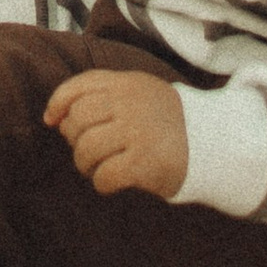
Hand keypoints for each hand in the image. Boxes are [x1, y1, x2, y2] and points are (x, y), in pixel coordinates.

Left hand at [45, 67, 188, 199]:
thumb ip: (103, 97)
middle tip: (86, 151)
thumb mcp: (140, 95)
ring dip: (84, 163)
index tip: (51, 120)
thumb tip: (56, 118)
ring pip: (87, 147)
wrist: (214, 144)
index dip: (58, 102)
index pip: (80, 85)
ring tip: (96, 168)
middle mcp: (132, 103)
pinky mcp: (146, 162)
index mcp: (128, 83)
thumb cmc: (166, 123)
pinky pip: (105, 175)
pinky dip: (101, 182)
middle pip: (79, 118)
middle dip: (73, 139)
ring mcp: (139, 132)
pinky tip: (110, 182)